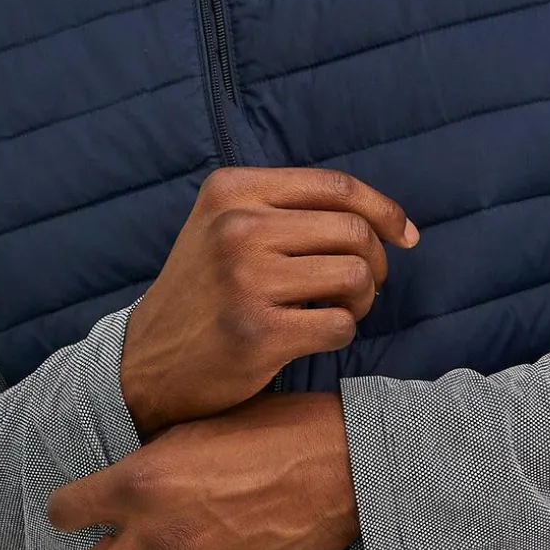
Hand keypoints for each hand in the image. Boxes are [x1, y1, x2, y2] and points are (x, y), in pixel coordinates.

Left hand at [46, 392, 358, 549]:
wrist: (345, 466)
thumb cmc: (270, 432)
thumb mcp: (192, 431)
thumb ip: (145, 470)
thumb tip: (117, 496)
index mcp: (138, 485)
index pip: (62, 513)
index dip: (72, 510)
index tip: (84, 509)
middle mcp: (157, 539)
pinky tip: (232, 549)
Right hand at [120, 166, 418, 437]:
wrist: (144, 362)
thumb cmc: (203, 293)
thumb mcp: (225, 227)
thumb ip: (288, 210)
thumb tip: (386, 222)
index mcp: (232, 190)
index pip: (336, 187)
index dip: (384, 211)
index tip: (405, 236)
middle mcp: (236, 227)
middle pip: (354, 232)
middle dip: (374, 264)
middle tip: (361, 288)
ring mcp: (246, 280)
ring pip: (356, 276)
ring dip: (362, 300)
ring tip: (338, 310)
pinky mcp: (258, 332)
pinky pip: (340, 325)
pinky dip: (340, 334)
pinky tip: (314, 336)